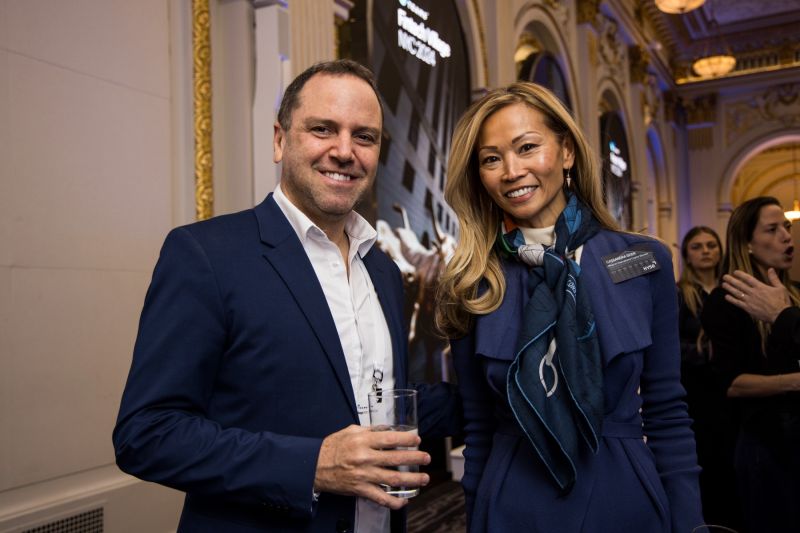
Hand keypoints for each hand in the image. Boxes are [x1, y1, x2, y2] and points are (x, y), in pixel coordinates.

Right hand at [314, 425, 429, 509]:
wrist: (313, 466)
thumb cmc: (332, 448)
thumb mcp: (350, 431)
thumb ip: (370, 430)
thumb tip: (387, 430)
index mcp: (362, 441)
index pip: (390, 438)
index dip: (406, 439)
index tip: (417, 439)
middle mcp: (364, 458)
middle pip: (396, 459)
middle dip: (415, 458)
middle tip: (426, 457)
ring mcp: (363, 475)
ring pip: (393, 479)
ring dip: (412, 479)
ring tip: (424, 477)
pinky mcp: (360, 489)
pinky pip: (381, 498)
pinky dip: (394, 502)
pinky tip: (404, 500)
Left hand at [722, 268, 790, 323]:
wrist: (780, 315)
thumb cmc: (782, 302)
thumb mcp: (780, 288)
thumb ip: (774, 278)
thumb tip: (771, 269)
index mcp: (761, 287)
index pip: (748, 278)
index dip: (740, 274)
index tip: (735, 272)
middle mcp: (753, 293)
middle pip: (740, 285)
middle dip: (731, 280)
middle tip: (724, 277)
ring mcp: (750, 301)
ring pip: (737, 293)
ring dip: (729, 288)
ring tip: (723, 284)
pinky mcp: (748, 308)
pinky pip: (737, 303)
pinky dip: (731, 300)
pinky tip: (726, 296)